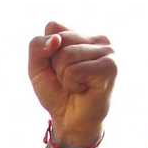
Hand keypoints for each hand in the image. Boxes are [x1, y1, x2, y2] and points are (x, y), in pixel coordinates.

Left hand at [28, 22, 115, 147]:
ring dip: (64, 77)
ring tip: (76, 85)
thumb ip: (37, 46)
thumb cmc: (57, 93)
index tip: (57, 68)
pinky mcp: (110, 66)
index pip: (52, 27)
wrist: (70, 121)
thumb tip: (56, 40)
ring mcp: (108, 51)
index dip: (46, 52)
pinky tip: (84, 90)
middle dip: (55, 65)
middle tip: (67, 80)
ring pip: (66, 55)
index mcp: (83, 35)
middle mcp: (99, 39)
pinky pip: (74, 70)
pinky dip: (72, 84)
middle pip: (59, 39)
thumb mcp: (36, 67)